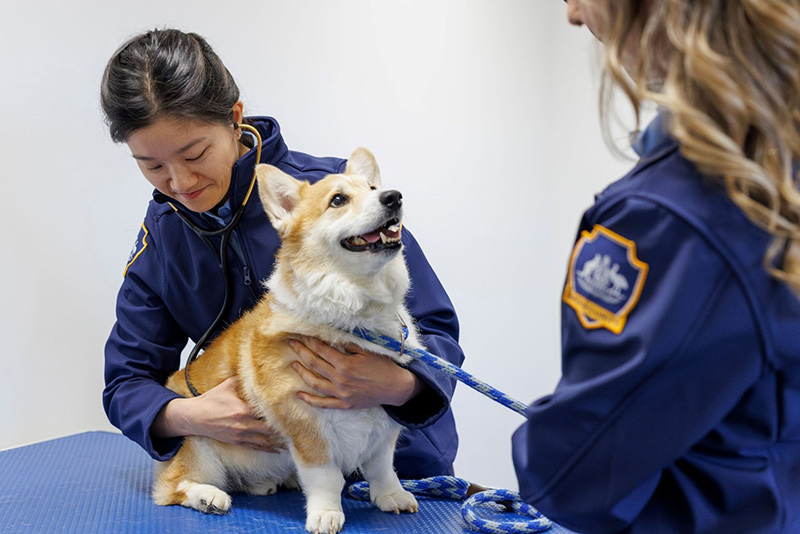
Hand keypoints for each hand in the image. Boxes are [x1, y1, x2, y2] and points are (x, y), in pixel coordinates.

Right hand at [154, 376, 285, 452]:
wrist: (194, 417)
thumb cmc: (210, 400)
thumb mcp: (227, 385)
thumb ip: (243, 379)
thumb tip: (256, 368)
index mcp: (243, 409)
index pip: (266, 412)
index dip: (281, 412)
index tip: (294, 411)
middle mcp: (243, 424)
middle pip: (270, 428)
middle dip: (284, 429)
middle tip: (300, 428)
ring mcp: (240, 435)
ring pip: (265, 441)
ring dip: (279, 442)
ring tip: (294, 441)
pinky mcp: (237, 441)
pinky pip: (256, 447)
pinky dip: (268, 448)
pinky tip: (278, 449)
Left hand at [288, 336, 422, 409]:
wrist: (396, 388)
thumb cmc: (383, 367)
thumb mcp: (368, 351)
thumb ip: (349, 345)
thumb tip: (332, 337)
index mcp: (346, 364)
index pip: (322, 350)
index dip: (311, 341)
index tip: (302, 333)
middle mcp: (340, 379)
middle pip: (315, 364)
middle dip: (301, 352)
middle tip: (291, 343)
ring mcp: (341, 394)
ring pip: (315, 383)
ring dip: (302, 373)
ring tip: (293, 364)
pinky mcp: (344, 404)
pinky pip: (323, 404)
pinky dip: (310, 400)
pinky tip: (300, 394)